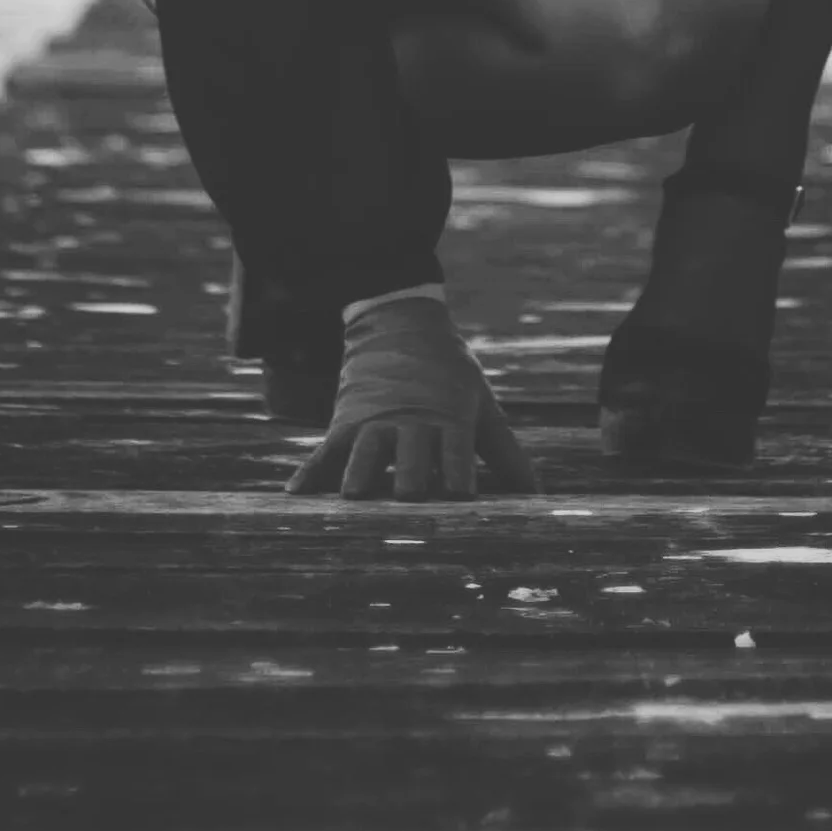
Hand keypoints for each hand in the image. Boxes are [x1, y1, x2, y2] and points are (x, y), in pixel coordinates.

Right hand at [286, 289, 540, 500]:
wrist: (399, 322)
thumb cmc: (448, 374)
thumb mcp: (480, 405)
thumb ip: (505, 453)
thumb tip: (535, 496)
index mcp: (448, 420)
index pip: (455, 458)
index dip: (459, 482)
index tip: (460, 505)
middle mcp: (411, 423)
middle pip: (409, 461)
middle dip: (409, 485)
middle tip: (408, 508)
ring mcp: (374, 422)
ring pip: (365, 455)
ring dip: (361, 477)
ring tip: (355, 501)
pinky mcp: (345, 422)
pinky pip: (325, 452)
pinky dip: (310, 474)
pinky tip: (296, 497)